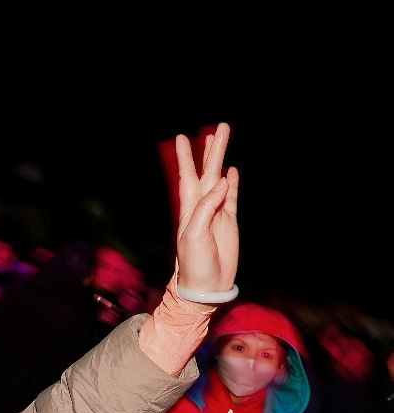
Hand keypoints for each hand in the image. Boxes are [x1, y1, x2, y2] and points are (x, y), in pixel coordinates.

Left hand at [173, 123, 238, 294]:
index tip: (181, 138)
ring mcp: (217, 212)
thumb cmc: (194, 262)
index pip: (187, 176)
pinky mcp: (229, 221)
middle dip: (212, 150)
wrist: (206, 284)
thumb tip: (221, 182)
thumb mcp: (195, 234)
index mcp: (189, 208)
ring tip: (223, 141)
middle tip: (219, 128)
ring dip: (221, 160)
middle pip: (208, 171)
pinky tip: (231, 171)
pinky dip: (232, 183)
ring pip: (220, 179)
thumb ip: (207, 207)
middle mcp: (202, 206)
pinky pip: (231, 196)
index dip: (185, 158)